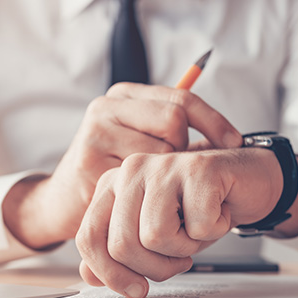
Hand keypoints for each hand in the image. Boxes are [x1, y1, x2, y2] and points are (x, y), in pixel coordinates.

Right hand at [3, 84, 242, 248]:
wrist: (62, 202)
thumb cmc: (113, 170)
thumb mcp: (140, 139)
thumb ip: (170, 127)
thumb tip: (232, 136)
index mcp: (123, 95)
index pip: (182, 98)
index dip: (213, 121)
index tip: (235, 142)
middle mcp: (106, 108)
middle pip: (173, 121)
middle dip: (182, 150)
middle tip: (175, 171)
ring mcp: (95, 134)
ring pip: (160, 153)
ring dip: (166, 177)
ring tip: (155, 188)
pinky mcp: (89, 165)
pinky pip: (140, 181)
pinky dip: (149, 195)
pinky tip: (141, 200)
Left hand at [75, 148, 283, 297]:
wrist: (249, 181)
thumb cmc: (199, 209)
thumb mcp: (154, 237)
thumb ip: (116, 254)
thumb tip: (88, 277)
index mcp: (112, 185)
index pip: (90, 238)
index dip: (111, 274)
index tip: (137, 290)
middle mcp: (131, 170)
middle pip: (122, 244)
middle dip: (155, 267)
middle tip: (179, 260)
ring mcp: (163, 165)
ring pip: (155, 237)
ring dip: (185, 248)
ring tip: (197, 230)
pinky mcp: (198, 168)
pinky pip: (197, 226)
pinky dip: (214, 230)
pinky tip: (218, 212)